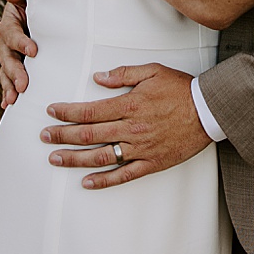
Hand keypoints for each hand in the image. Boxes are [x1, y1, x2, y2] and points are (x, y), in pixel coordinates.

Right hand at [0, 0, 36, 106]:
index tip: (33, 51)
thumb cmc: (37, 8)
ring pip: (6, 72)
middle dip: (14, 72)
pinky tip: (7, 104)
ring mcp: (8, 57)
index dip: (21, 42)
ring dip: (8, 86)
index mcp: (9, 24)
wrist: (38, 18)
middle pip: (7, 58)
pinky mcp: (14, 69)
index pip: (12, 34)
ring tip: (14, 99)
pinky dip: (7, 93)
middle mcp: (5, 43)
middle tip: (23, 85)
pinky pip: (8, 82)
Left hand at [41, 63, 208, 186]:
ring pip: (100, 157)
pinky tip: (86, 182)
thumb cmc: (183, 89)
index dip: (66, 112)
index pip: (89, 111)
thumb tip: (97, 78)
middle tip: (43, 136)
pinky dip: (104, 180)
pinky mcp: (152, 162)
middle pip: (88, 134)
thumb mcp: (153, 72)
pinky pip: (124, 175)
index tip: (51, 112)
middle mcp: (131, 129)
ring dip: (74, 159)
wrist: (210, 111)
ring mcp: (141, 148)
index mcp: (129, 105)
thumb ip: (123, 74)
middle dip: (62, 135)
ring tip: (55, 158)